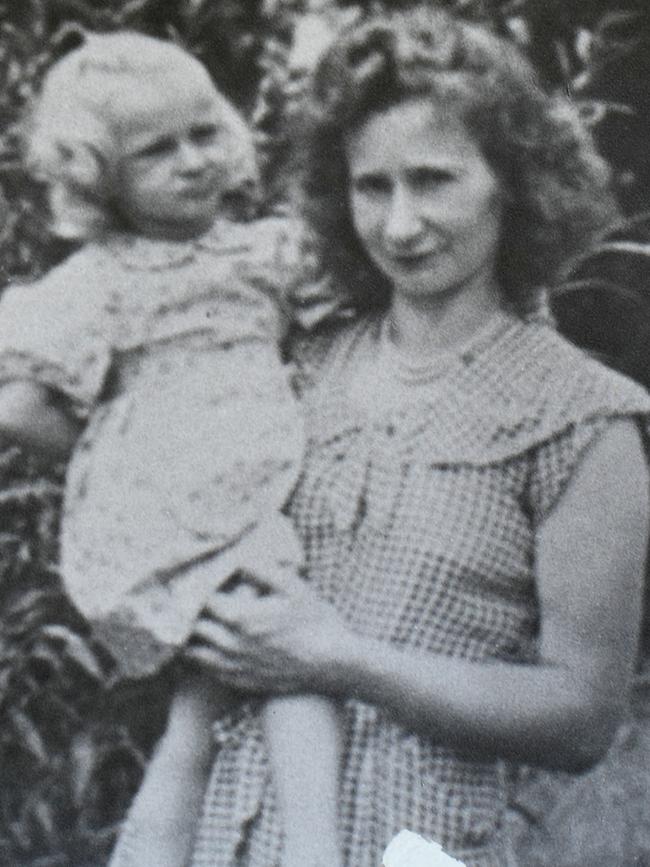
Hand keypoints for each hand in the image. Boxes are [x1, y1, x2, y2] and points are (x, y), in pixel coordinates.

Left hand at [185, 571, 350, 694]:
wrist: (332, 664)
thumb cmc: (315, 622)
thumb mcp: (293, 586)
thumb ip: (262, 570)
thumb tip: (238, 558)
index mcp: (241, 617)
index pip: (201, 600)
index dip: (195, 587)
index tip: (194, 578)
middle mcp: (231, 644)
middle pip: (192, 627)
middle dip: (187, 612)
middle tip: (185, 599)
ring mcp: (236, 666)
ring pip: (195, 653)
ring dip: (190, 637)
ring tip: (191, 623)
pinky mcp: (242, 681)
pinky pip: (209, 671)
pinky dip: (202, 658)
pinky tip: (206, 648)